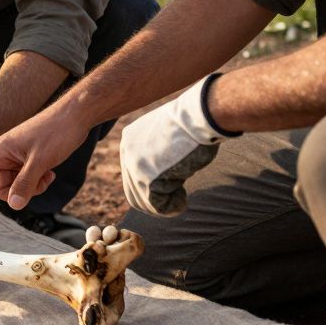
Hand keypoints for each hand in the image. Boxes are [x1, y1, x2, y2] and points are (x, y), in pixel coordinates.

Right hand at [0, 107, 75, 219]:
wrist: (74, 116)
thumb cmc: (56, 132)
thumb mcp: (40, 161)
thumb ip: (25, 184)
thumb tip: (14, 205)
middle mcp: (4, 156)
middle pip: (1, 188)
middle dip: (20, 191)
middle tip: (38, 181)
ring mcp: (16, 159)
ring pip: (16, 187)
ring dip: (32, 187)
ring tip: (47, 174)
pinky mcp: (27, 161)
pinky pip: (26, 181)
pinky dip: (38, 182)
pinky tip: (50, 172)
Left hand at [120, 74, 236, 216]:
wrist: (199, 116)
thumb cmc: (192, 123)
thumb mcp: (164, 136)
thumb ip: (156, 153)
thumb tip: (161, 175)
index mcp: (129, 140)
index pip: (131, 175)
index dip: (151, 186)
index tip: (172, 185)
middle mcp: (127, 153)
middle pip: (134, 192)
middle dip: (155, 200)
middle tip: (176, 198)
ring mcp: (136, 166)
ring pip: (144, 202)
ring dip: (165, 204)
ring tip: (182, 197)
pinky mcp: (149, 179)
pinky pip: (158, 206)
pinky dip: (172, 208)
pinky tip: (184, 200)